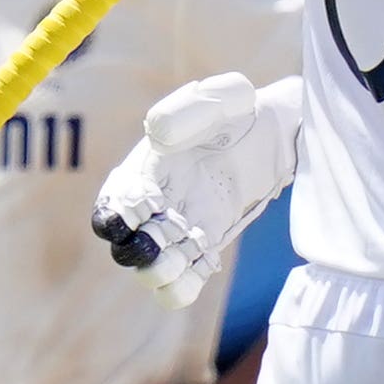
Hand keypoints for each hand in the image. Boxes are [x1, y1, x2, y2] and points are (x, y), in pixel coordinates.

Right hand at [91, 73, 298, 309]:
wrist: (274, 133)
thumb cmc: (238, 111)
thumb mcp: (219, 98)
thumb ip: (185, 112)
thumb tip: (158, 135)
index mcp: (138, 176)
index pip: (109, 215)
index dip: (122, 219)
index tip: (153, 203)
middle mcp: (151, 210)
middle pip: (124, 252)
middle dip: (146, 249)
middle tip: (179, 226)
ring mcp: (177, 232)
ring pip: (150, 275)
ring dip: (166, 271)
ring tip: (194, 246)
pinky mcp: (203, 247)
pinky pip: (181, 286)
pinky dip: (187, 284)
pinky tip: (207, 259)